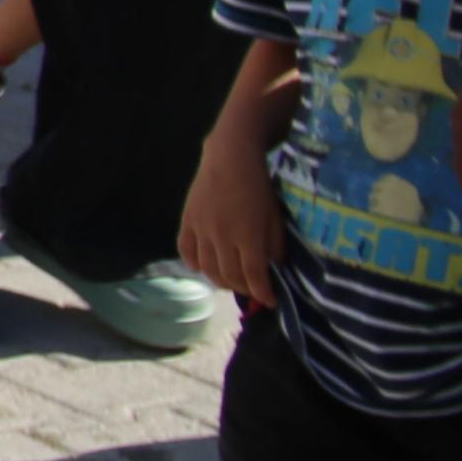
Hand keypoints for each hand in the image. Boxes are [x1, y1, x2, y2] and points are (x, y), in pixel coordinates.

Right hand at [177, 145, 277, 312]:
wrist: (231, 159)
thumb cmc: (259, 188)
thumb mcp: (275, 218)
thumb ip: (274, 246)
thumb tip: (272, 269)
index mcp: (249, 237)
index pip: (254, 277)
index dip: (263, 294)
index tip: (270, 300)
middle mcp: (223, 238)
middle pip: (230, 277)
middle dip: (244, 289)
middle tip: (253, 289)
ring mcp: (202, 230)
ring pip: (208, 269)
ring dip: (221, 281)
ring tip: (231, 282)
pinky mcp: (188, 221)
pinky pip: (186, 251)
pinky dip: (194, 264)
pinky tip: (202, 267)